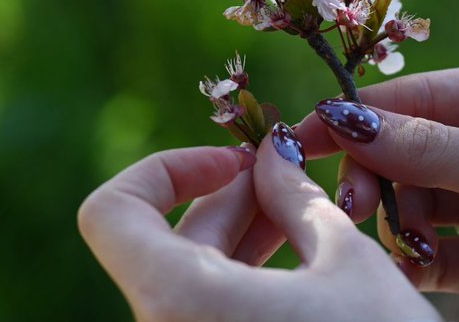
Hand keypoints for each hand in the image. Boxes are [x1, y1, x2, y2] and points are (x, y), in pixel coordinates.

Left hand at [78, 126, 441, 321]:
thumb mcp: (348, 262)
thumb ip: (295, 196)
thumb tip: (272, 151)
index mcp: (179, 300)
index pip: (110, 214)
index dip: (163, 171)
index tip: (232, 161)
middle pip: (159, 242)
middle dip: (221, 195)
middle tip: (282, 168)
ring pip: (186, 278)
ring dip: (235, 232)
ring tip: (298, 205)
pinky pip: (206, 311)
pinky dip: (240, 277)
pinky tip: (297, 256)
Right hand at [295, 63, 458, 319]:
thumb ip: (433, 148)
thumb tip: (346, 119)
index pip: (424, 96)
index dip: (362, 115)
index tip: (304, 134)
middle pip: (410, 146)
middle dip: (378, 173)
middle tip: (352, 204)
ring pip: (416, 198)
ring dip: (396, 217)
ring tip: (399, 240)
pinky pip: (435, 247)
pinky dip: (413, 255)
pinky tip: (407, 264)